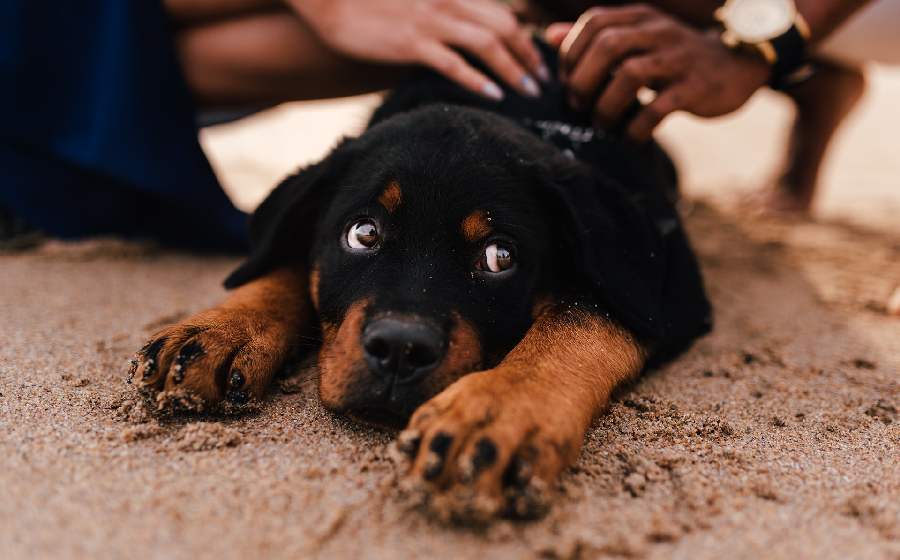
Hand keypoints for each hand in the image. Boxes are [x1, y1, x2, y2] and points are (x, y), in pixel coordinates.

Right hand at [289, 0, 547, 99]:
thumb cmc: (368, 0)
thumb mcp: (415, 0)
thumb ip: (444, 12)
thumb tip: (462, 36)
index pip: (502, 12)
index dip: (525, 37)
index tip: (536, 59)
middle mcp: (448, 0)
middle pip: (505, 26)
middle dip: (529, 55)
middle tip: (543, 80)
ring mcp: (431, 21)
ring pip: (488, 45)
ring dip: (515, 69)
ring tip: (529, 91)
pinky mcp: (412, 42)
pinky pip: (454, 64)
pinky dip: (479, 80)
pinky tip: (495, 96)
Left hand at [546, 5, 770, 140]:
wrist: (739, 65)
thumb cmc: (676, 57)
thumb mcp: (638, 38)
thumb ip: (595, 38)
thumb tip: (550, 36)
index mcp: (641, 17)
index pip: (594, 22)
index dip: (572, 53)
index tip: (567, 82)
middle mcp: (658, 31)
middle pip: (608, 45)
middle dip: (583, 80)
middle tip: (578, 105)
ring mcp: (679, 58)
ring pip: (631, 74)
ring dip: (607, 105)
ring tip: (601, 124)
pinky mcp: (696, 87)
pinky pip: (659, 107)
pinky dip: (637, 127)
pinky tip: (630, 138)